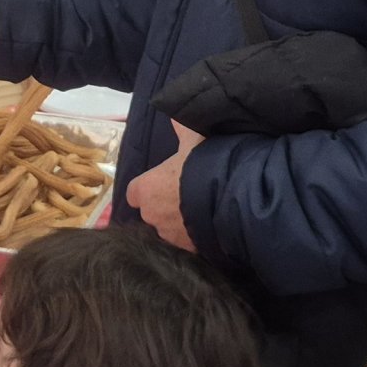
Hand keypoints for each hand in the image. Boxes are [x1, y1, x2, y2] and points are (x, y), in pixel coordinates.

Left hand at [123, 119, 202, 251]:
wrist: (233, 198)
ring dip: (181, 223)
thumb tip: (176, 116)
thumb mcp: (194, 137)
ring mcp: (171, 236)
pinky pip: (190, 244)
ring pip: (170, 231)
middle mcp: (152, 215)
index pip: (134, 193)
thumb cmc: (206, 164)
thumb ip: (182, 127)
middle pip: (152, 213)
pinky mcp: (190, 250)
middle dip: (165, 207)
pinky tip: (213, 226)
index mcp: (146, 189)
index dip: (145, 189)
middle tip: (186, 196)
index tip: (159, 184)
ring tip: (202, 211)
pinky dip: (197, 237)